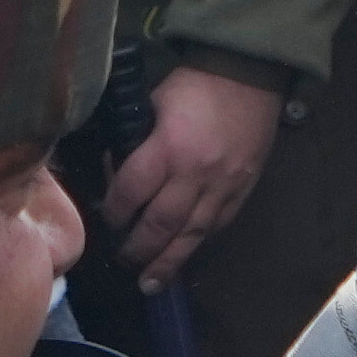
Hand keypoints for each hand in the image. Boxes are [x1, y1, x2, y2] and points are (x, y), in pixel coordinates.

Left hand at [104, 62, 285, 289]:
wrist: (250, 73)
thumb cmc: (195, 84)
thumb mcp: (152, 104)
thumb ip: (135, 140)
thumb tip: (115, 170)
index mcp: (167, 148)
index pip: (131, 194)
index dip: (114, 213)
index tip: (106, 222)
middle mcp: (195, 174)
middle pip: (161, 225)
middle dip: (138, 249)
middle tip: (124, 262)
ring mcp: (223, 186)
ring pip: (192, 235)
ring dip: (168, 262)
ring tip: (150, 283)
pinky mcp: (243, 189)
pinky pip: (217, 225)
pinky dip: (198, 243)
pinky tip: (184, 255)